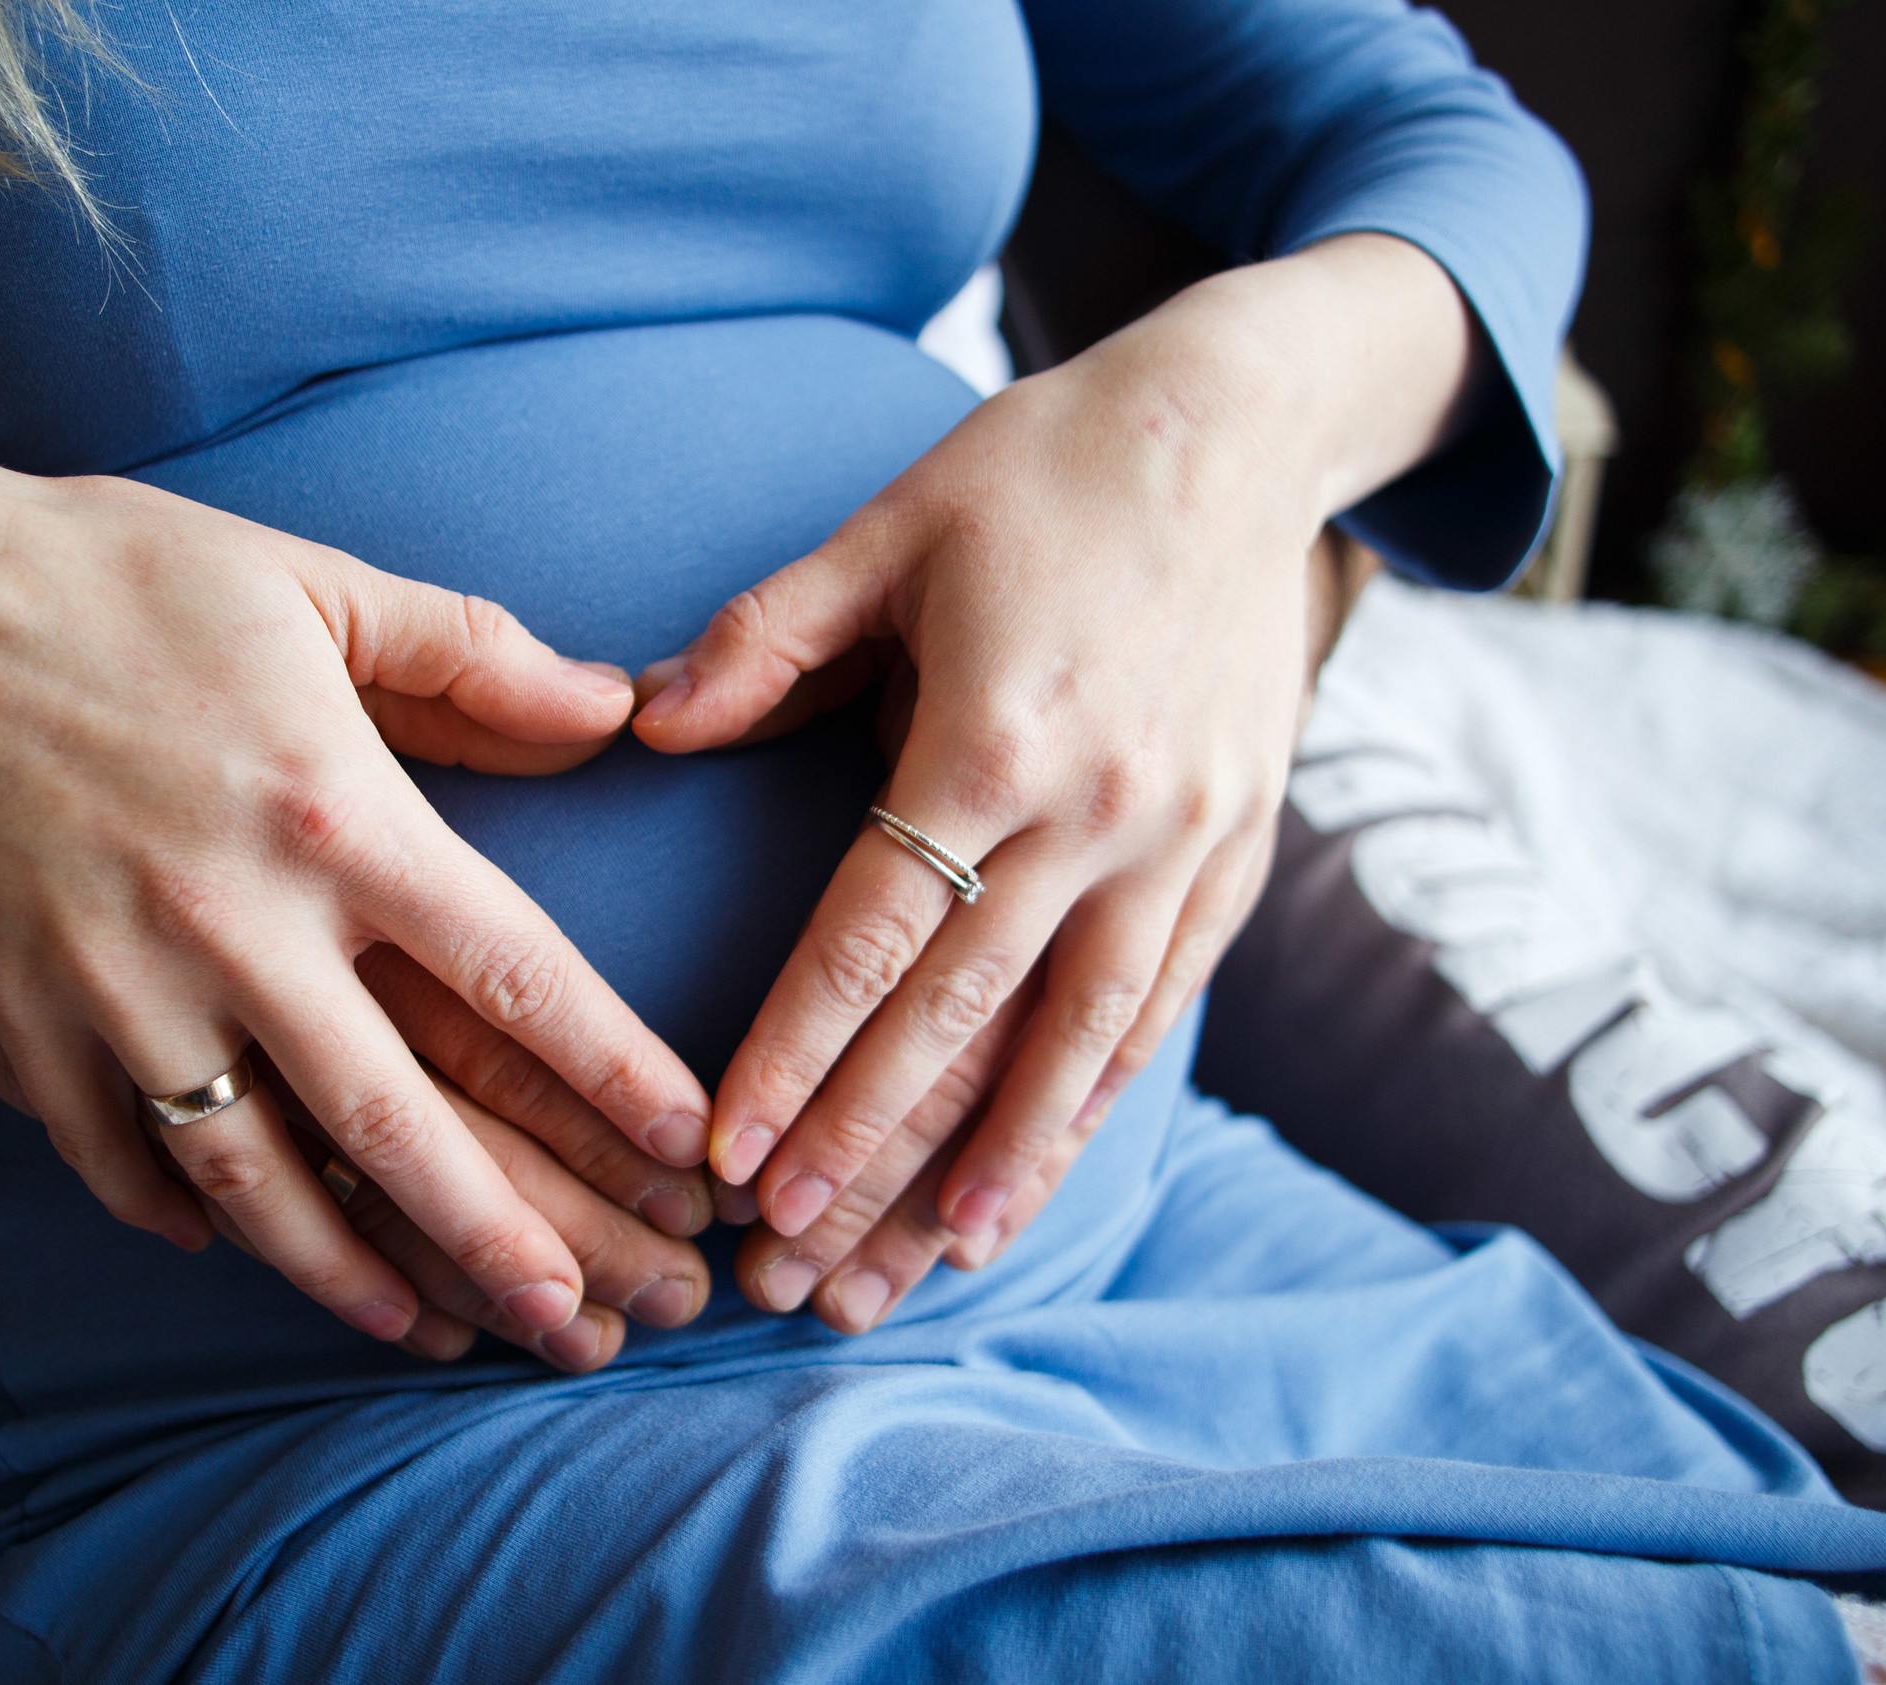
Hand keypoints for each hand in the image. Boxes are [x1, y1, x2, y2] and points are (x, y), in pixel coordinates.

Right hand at [0, 433, 716, 1352]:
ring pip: (261, 1175)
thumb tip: (614, 707)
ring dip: (356, 1270)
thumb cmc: (113, 580)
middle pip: (403, 1119)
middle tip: (597, 1321)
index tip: (687, 1148)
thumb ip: (473, 654)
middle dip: (510, 1234)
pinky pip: (118, 1159)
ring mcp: (124, 988)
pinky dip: (185, 1218)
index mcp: (340, 816)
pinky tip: (247, 1256)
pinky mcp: (22, 1019)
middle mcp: (242, 925)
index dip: (612, 1072)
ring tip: (439, 1333)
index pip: (514, 976)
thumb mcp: (311, 584)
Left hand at [635, 234, 1472, 1248]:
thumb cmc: (1039, 471)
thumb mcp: (890, 525)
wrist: (1237, 433)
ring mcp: (1182, 841)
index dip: (794, 1057)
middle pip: (962, 1017)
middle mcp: (1097, 812)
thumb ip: (768, 636)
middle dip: (868, 1147)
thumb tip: (648, 720)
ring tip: (923, 1264)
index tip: (728, 1156)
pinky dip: (1098, 1098)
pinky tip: (1042, 1170)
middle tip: (787, 1255)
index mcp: (991, 737)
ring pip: (1076, 1041)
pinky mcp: (1238, 852)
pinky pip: (1162, 1004)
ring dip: (996, 1163)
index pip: (870, 939)